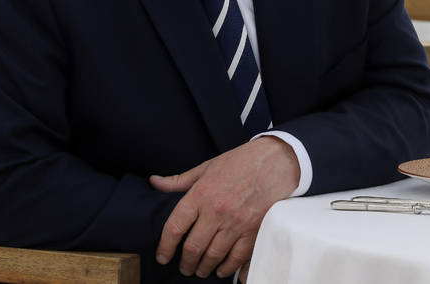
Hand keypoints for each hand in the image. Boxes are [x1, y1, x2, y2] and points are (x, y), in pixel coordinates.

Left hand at [150, 136, 298, 278]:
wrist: (274, 160)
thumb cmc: (239, 162)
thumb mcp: (206, 167)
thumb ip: (179, 180)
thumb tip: (154, 182)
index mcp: (201, 194)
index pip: (175, 227)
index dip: (165, 247)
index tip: (162, 256)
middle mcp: (217, 211)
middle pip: (193, 248)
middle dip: (186, 263)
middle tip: (184, 268)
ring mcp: (237, 223)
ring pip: (214, 257)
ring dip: (204, 268)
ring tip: (201, 270)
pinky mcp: (255, 231)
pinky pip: (238, 258)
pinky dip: (228, 269)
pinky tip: (222, 270)